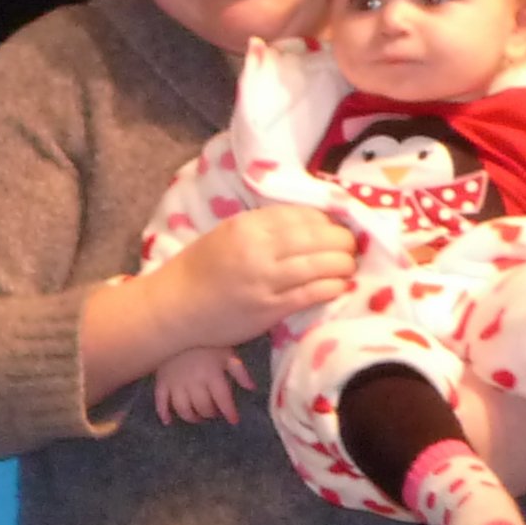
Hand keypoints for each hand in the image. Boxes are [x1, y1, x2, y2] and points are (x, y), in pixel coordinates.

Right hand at [153, 346, 247, 424]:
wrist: (178, 325)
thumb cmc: (206, 339)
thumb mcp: (227, 351)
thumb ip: (239, 371)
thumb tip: (251, 388)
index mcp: (212, 374)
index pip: (223, 400)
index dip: (229, 412)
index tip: (234, 420)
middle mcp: (194, 382)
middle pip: (203, 407)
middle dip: (210, 414)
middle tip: (214, 413)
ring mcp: (176, 383)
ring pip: (183, 409)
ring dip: (191, 417)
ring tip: (198, 416)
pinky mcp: (161, 381)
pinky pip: (160, 402)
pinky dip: (164, 413)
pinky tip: (168, 421)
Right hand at [154, 205, 359, 344]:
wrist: (174, 306)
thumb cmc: (201, 269)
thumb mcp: (228, 234)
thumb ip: (264, 226)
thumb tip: (311, 221)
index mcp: (247, 226)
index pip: (303, 215)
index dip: (327, 221)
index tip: (335, 228)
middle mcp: (257, 249)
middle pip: (318, 237)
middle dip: (344, 241)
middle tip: (351, 247)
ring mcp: (264, 280)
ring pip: (321, 265)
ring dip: (344, 265)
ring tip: (349, 267)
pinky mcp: (269, 309)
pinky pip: (312, 293)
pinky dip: (332, 287)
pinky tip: (340, 286)